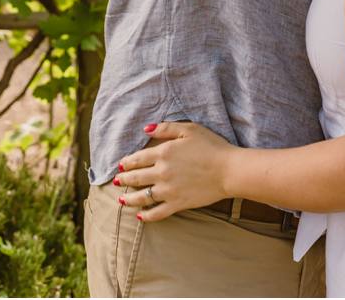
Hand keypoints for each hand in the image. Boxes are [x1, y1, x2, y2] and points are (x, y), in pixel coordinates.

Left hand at [115, 121, 233, 222]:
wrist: (228, 170)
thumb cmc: (211, 146)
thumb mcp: (189, 129)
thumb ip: (165, 128)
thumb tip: (145, 129)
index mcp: (163, 152)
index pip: (138, 158)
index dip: (127, 162)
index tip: (121, 164)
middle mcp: (162, 173)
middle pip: (136, 178)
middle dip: (124, 179)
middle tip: (116, 181)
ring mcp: (168, 190)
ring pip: (142, 197)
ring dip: (129, 199)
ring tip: (122, 200)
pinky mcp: (177, 204)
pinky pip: (157, 213)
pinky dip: (146, 216)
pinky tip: (139, 216)